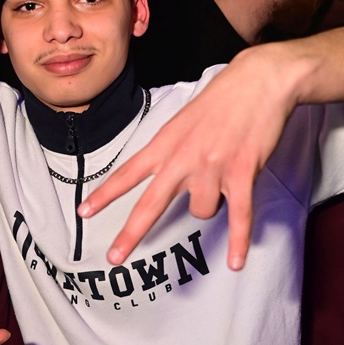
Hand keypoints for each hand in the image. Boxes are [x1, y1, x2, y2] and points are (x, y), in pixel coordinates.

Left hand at [79, 51, 296, 268]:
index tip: (84, 212)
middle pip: (150, 204)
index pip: (128, 173)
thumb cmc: (223, 99)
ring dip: (212, 206)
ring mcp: (212, 167)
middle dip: (131, 234)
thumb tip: (170, 179)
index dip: (104, 194)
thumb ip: (172, 150)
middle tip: (114, 257)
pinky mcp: (242, 173)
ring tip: (224, 183)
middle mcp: (183, 158)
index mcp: (166, 144)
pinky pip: (239, 216)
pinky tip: (236, 263)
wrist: (260, 81)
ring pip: (202, 211)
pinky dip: (238, 241)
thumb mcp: (183, 120)